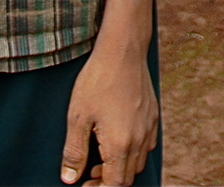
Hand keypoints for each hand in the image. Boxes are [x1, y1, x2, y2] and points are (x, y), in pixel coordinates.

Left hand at [60, 47, 157, 185]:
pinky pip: (147, 145)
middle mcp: (139, 139)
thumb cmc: (97, 80)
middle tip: (89, 174)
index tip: (83, 186)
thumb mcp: (77, 117)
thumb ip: (74, 152)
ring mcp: (149, 127)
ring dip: (122, 168)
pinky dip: (134, 152)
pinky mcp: (153, 115)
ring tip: (102, 158)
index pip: (114, 184)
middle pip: (128, 177)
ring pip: (139, 162)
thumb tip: (69, 178)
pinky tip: (119, 140)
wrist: (122, 51)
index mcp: (120, 144)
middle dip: (109, 181)